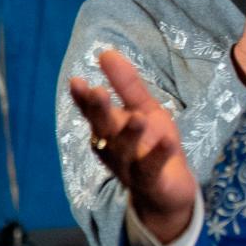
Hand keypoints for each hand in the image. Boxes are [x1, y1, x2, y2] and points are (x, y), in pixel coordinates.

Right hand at [70, 52, 199, 243]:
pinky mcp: (150, 182)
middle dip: (99, 112)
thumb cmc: (152, 145)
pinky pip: (152, 169)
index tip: (77, 81)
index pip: (92, 112)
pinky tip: (167, 142)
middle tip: (96, 92)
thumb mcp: (144, 109)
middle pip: (104, 129)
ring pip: (125, 151)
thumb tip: (105, 52)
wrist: (168, 193)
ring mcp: (130, 167)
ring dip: (130, 134)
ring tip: (137, 117)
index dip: (84, 99)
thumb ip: (126, 85)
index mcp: (109, 129)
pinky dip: (158, 157)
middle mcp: (114, 148)